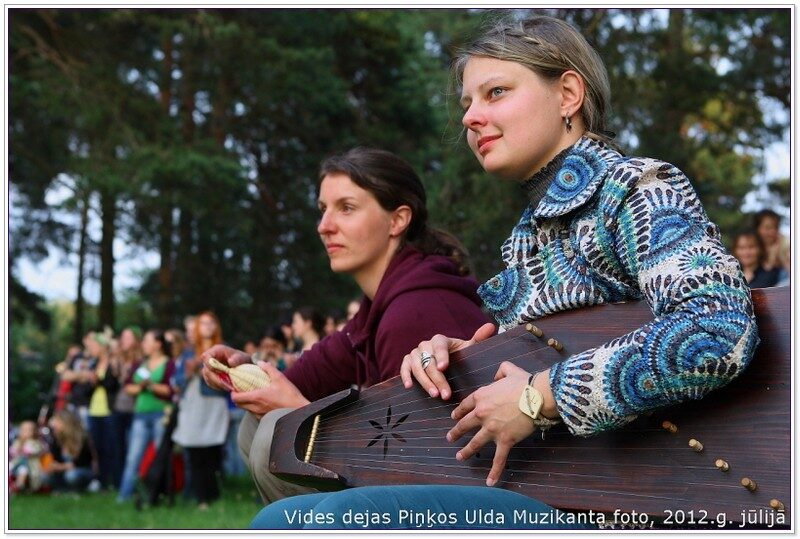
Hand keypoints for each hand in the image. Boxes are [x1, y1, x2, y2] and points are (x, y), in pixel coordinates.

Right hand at [200, 345, 252, 391]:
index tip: (220, 372)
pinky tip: (227, 387)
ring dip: (218, 384)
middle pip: (206, 370)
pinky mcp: (210, 376)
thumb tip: (231, 362)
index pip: (206, 357)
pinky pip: (211, 383)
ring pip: (208, 378)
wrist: (244, 367)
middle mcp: (210, 358)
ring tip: (230, 387)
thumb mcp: (242, 358)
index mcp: (216, 350)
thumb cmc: (242, 360)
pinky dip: (218, 386)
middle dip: (216, 379)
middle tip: (227, 386)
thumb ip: (237, 359)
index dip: (210, 365)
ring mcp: (209, 368)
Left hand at [231, 361, 309, 416]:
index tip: (235, 387)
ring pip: (246, 410)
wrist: (299, 411)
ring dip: (246, 403)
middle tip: (242, 390)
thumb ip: (268, 369)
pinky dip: (254, 408)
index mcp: (257, 397)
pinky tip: (263, 403)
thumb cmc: (290, 395)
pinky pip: (255, 414)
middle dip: (238, 398)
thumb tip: (260, 362)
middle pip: (239, 405)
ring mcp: (260, 415)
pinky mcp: (265, 420)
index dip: (233, 393)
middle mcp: (255, 408)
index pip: (236, 398)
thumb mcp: (280, 378)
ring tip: (253, 395)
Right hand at [400, 323, 494, 399]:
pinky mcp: (407, 362)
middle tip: (446, 394)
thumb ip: (478, 338)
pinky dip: (405, 376)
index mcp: (440, 340)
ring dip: (424, 382)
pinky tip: (409, 386)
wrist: (444, 360)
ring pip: (416, 367)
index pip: (439, 346)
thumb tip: (491, 326)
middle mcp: (425, 345)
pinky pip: (403, 367)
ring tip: (434, 395)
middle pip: (429, 362)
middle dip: (437, 379)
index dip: (441, 356)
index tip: (444, 368)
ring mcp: (415, 353)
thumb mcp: (468, 348)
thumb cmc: (458, 355)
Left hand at [447, 361, 535, 486]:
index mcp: (481, 396)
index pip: (465, 405)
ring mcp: (492, 429)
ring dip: (466, 451)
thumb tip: (496, 377)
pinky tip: (489, 482)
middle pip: (465, 425)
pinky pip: (499, 459)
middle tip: (450, 437)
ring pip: (475, 443)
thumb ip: (500, 371)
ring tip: (459, 456)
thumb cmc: (524, 382)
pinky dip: (494, 472)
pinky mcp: (505, 440)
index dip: (458, 412)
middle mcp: (482, 413)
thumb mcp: (508, 370)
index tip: (454, 417)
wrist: (536, 396)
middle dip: (456, 432)